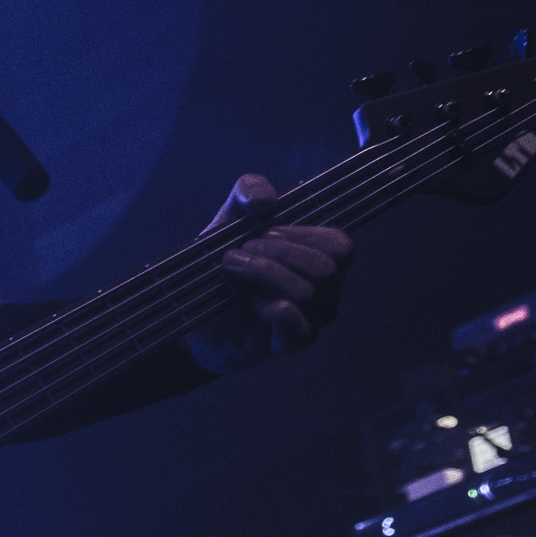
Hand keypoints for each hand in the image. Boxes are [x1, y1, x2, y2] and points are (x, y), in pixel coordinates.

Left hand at [184, 174, 351, 373]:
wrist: (195, 313)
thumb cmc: (224, 264)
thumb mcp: (230, 219)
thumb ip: (248, 192)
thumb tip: (266, 200)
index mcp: (317, 259)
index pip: (340, 245)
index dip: (304, 234)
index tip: (265, 229)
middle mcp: (324, 291)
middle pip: (327, 267)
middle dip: (279, 252)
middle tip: (241, 250)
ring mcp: (311, 320)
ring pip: (307, 292)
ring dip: (264, 273)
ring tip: (232, 268)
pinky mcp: (288, 344)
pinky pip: (294, 323)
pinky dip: (269, 305)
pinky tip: (248, 300)